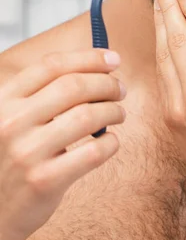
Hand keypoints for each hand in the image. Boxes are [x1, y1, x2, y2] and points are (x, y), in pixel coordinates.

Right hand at [0, 49, 125, 239]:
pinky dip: (111, 143)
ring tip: (119, 114)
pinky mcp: (43, 181)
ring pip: (87, 116)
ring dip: (113, 111)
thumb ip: (46, 92)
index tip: (113, 60)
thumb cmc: (17, 154)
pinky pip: (92, 152)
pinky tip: (110, 142)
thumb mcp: (17, 117)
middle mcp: (11, 122)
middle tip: (120, 90)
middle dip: (106, 84)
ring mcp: (26, 152)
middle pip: (73, 86)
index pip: (51, 65)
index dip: (88, 58)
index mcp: (4, 100)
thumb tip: (101, 64)